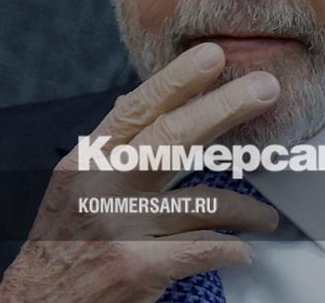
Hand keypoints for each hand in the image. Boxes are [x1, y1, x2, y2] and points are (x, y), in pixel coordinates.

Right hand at [0, 43, 280, 301]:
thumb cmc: (58, 249)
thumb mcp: (71, 189)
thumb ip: (107, 148)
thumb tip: (131, 99)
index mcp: (87, 163)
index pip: (136, 110)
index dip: (177, 80)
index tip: (212, 56)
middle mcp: (102, 189)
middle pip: (172, 138)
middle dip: (225, 108)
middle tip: (265, 89)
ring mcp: (119, 228)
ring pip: (203, 202)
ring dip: (247, 210)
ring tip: (266, 218)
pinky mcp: (136, 268)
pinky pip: (203, 248)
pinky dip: (232, 250)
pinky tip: (244, 251)